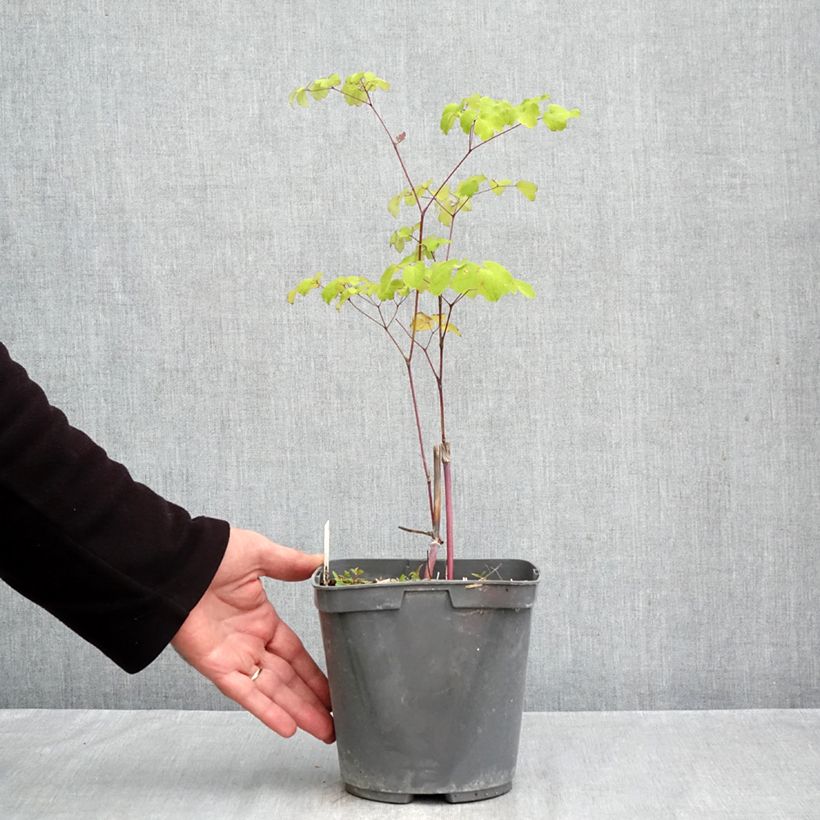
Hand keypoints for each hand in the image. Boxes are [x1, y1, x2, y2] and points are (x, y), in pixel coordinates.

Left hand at [171, 527, 333, 742]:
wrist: (175, 565)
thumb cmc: (212, 554)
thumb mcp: (258, 553)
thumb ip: (289, 563)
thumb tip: (319, 563)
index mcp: (262, 619)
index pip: (295, 653)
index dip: (315, 672)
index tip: (334, 688)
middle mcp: (250, 642)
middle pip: (289, 678)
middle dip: (312, 700)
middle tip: (336, 721)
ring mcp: (235, 657)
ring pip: (273, 691)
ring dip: (298, 711)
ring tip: (325, 732)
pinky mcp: (217, 667)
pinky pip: (246, 693)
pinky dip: (266, 710)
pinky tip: (289, 727)